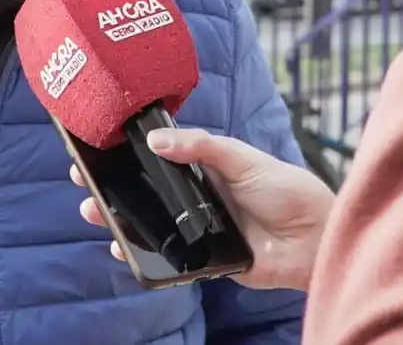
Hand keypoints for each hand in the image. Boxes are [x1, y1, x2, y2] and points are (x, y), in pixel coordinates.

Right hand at [70, 128, 333, 291]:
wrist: (317, 237)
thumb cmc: (287, 190)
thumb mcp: (243, 158)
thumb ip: (201, 147)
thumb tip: (156, 141)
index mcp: (204, 170)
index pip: (156, 162)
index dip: (127, 159)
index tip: (97, 152)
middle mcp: (197, 200)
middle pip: (146, 196)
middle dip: (113, 192)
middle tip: (85, 186)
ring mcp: (199, 231)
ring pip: (152, 228)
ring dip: (122, 223)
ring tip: (97, 215)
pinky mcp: (206, 261)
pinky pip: (171, 259)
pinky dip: (147, 255)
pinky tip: (126, 249)